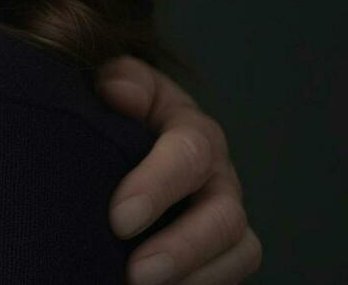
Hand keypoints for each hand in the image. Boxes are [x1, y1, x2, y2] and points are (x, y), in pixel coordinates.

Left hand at [96, 56, 261, 283]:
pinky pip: (226, 277)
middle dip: (182, 248)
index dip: (157, 187)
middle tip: (136, 273)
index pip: (190, 154)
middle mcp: (218, 176)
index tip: (118, 220)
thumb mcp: (112, 88)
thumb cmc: (110, 113)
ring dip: (194, 276)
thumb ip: (118, 82)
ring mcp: (223, 218)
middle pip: (224, 215)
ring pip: (237, 252)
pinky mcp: (219, 254)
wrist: (114, 142)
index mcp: (192, 131)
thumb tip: (118, 90)